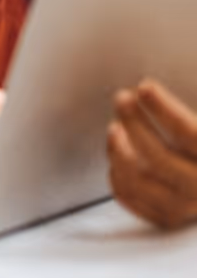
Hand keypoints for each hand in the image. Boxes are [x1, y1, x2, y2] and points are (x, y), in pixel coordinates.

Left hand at [109, 79, 196, 229]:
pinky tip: (119, 152)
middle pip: (159, 158)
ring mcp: (183, 207)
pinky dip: (116, 172)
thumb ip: (181, 118)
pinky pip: (128, 195)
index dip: (165, 109)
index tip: (145, 87)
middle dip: (135, 123)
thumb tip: (149, 89)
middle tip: (123, 98)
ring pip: (137, 180)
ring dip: (118, 149)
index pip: (190, 134)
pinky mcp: (164, 217)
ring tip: (115, 126)